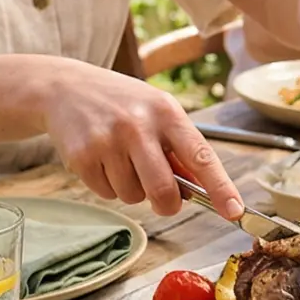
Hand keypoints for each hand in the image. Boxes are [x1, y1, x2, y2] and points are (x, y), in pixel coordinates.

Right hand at [35, 60, 242, 219]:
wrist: (64, 87)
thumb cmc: (120, 103)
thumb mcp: (156, 111)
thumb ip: (178, 148)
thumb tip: (198, 190)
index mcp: (166, 112)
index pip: (201, 156)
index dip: (221, 188)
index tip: (235, 212)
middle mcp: (138, 125)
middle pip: (163, 190)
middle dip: (167, 204)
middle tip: (163, 200)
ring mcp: (108, 141)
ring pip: (133, 196)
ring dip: (131, 190)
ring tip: (121, 160)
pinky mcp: (82, 156)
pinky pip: (107, 194)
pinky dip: (107, 186)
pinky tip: (101, 160)